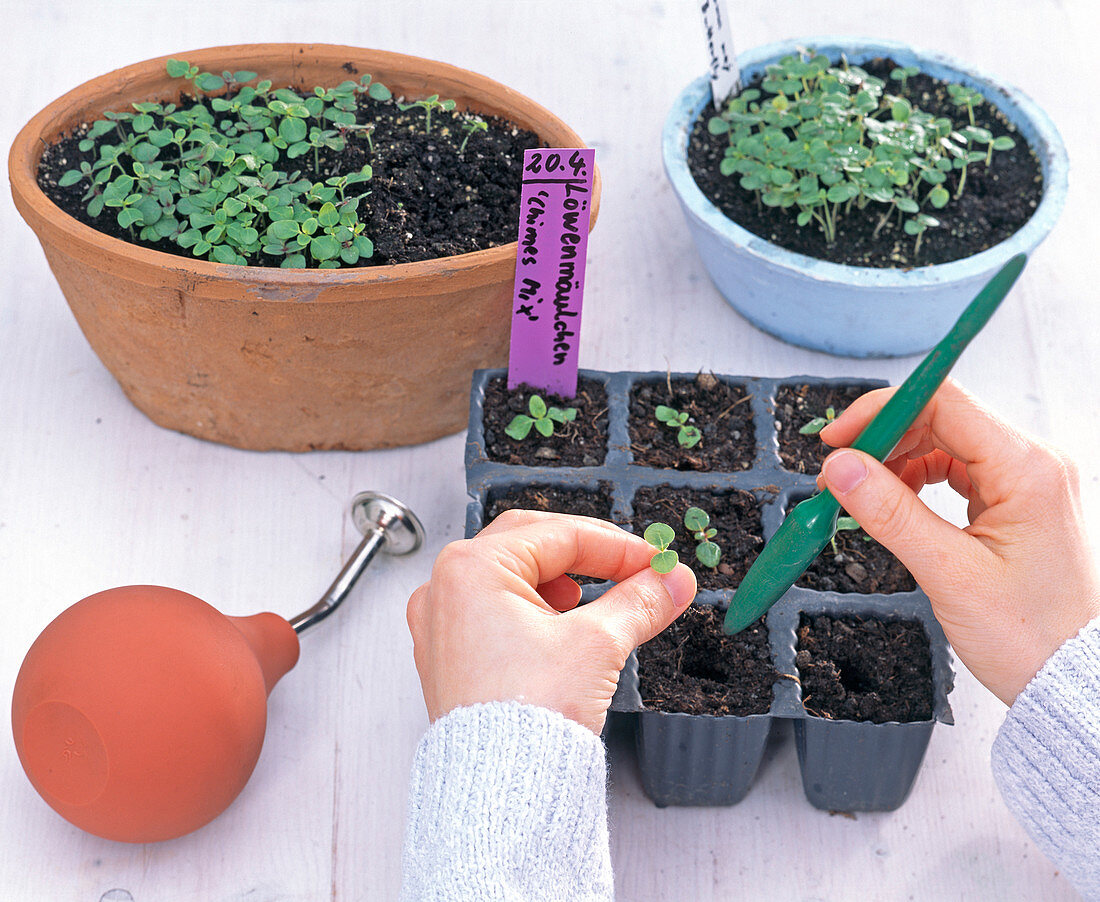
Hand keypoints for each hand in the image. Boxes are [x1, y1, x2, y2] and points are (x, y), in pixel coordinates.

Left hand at [406, 511, 696, 733]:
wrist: (499, 794)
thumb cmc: (523, 721)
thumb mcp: (598, 644)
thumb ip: (640, 601)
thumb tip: (671, 580)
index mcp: (470, 568)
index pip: (559, 534)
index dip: (617, 546)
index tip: (656, 562)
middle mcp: (445, 589)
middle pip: (530, 544)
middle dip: (588, 556)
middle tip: (634, 571)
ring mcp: (442, 623)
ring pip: (512, 576)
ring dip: (561, 580)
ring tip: (595, 602)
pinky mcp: (450, 656)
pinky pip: (496, 610)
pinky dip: (535, 609)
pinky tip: (561, 629)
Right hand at [817, 379, 1099, 704]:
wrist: (1071, 677)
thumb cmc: (1031, 635)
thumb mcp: (949, 574)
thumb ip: (890, 513)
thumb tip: (842, 468)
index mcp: (1029, 469)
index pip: (944, 402)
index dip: (882, 411)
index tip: (839, 438)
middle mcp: (1034, 463)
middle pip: (942, 416)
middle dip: (883, 439)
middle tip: (839, 474)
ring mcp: (1027, 480)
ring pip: (945, 441)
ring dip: (896, 460)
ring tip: (862, 496)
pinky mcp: (1016, 499)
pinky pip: (957, 468)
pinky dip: (917, 479)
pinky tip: (893, 504)